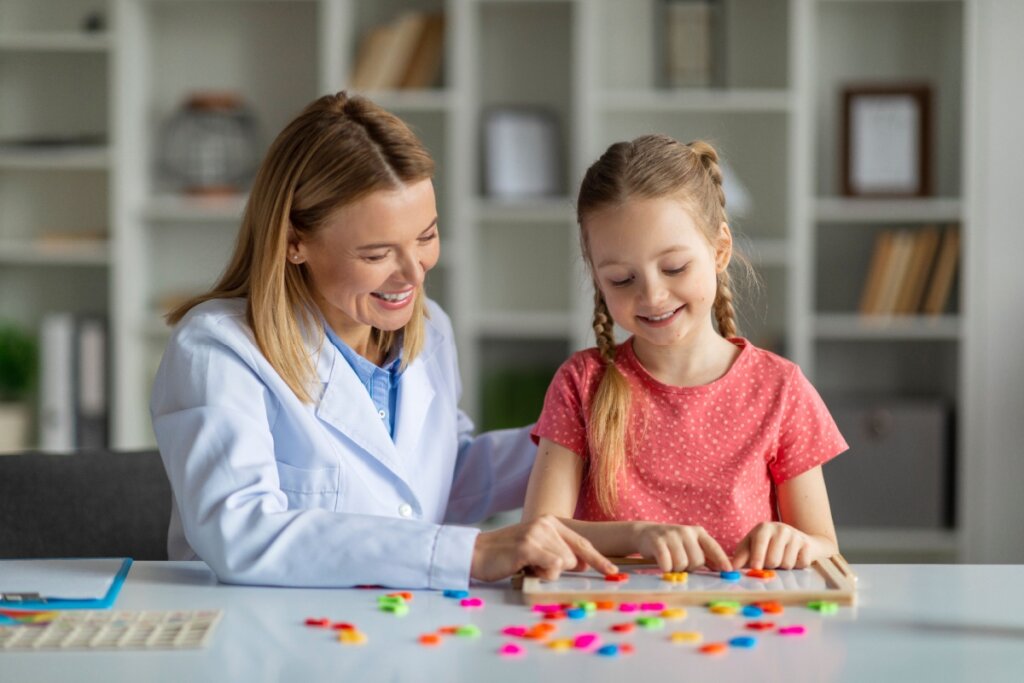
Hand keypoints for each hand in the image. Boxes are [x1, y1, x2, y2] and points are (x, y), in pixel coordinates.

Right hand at [471, 515, 617, 582]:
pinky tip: (525, 567)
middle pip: (575, 558)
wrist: (476, 553)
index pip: (582, 542)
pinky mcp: (529, 545)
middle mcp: (546, 523)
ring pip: (564, 564)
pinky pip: (553, 566)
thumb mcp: (536, 549)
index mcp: (550, 522)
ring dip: (547, 572)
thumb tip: (583, 564)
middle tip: (534, 566)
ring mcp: (538, 532)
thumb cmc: (506, 555)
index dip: (598, 559)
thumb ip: (558, 552)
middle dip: (559, 569)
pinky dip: (542, 573)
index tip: (613, 572)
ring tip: (526, 565)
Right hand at [634, 522, 731, 571]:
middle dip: (690, 567)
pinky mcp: (657, 542)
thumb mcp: (690, 545)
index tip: (729, 571)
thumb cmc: (672, 544)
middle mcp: (686, 532)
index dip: (722, 560)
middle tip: (681, 562)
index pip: (713, 547)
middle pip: (697, 561)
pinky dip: (666, 568)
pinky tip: (663, 563)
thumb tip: (724, 569)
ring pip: (682, 564)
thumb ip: (706, 556)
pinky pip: (667, 563)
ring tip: (671, 561)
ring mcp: (671, 535)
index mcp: (698, 532)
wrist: (646, 533)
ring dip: (676, 568)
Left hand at [732, 522, 815, 569]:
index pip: (760, 543)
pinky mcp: (807, 545)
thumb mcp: (751, 545)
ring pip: (786, 564)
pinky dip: (795, 566)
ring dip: (782, 567)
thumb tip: (731, 568)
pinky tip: (793, 557)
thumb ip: (741, 556)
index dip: (757, 556)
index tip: (755, 567)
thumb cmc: (767, 544)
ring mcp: (795, 536)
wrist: (795, 538)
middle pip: (773, 560)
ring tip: (781, 558)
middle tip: (769, 562)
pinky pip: (800, 565)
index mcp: (763, 528)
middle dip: (769, 566)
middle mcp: (780, 529)